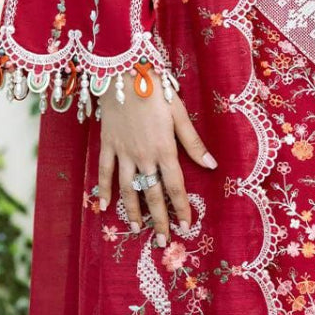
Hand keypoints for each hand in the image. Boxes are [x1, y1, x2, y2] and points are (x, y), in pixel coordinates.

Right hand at [96, 78, 216, 246]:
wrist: (126, 72)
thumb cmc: (157, 90)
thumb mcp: (180, 114)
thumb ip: (194, 143)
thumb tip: (212, 166)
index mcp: (165, 149)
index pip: (175, 187)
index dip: (181, 208)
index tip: (185, 227)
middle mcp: (144, 156)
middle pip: (152, 194)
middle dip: (158, 220)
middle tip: (162, 241)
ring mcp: (123, 152)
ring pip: (128, 188)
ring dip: (132, 211)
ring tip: (135, 230)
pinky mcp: (108, 144)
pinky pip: (104, 171)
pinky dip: (102, 189)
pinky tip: (103, 205)